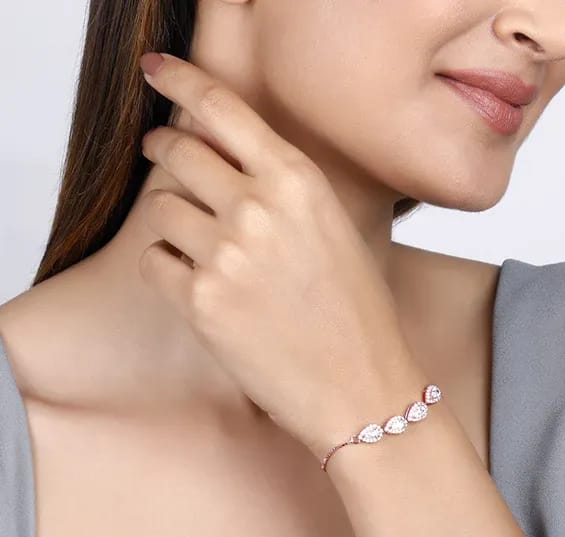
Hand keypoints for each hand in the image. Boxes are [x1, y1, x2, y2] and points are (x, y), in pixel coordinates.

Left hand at [136, 53, 427, 463]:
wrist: (360, 385)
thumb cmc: (357, 314)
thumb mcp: (333, 231)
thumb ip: (280, 192)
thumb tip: (227, 168)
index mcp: (298, 182)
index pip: (222, 109)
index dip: (181, 81)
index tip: (157, 71)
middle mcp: (258, 208)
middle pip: (179, 151)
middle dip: (163, 149)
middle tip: (161, 153)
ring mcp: (224, 255)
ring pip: (160, 208)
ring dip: (172, 219)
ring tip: (198, 242)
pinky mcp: (199, 302)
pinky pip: (153, 261)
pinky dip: (167, 266)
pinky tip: (197, 281)